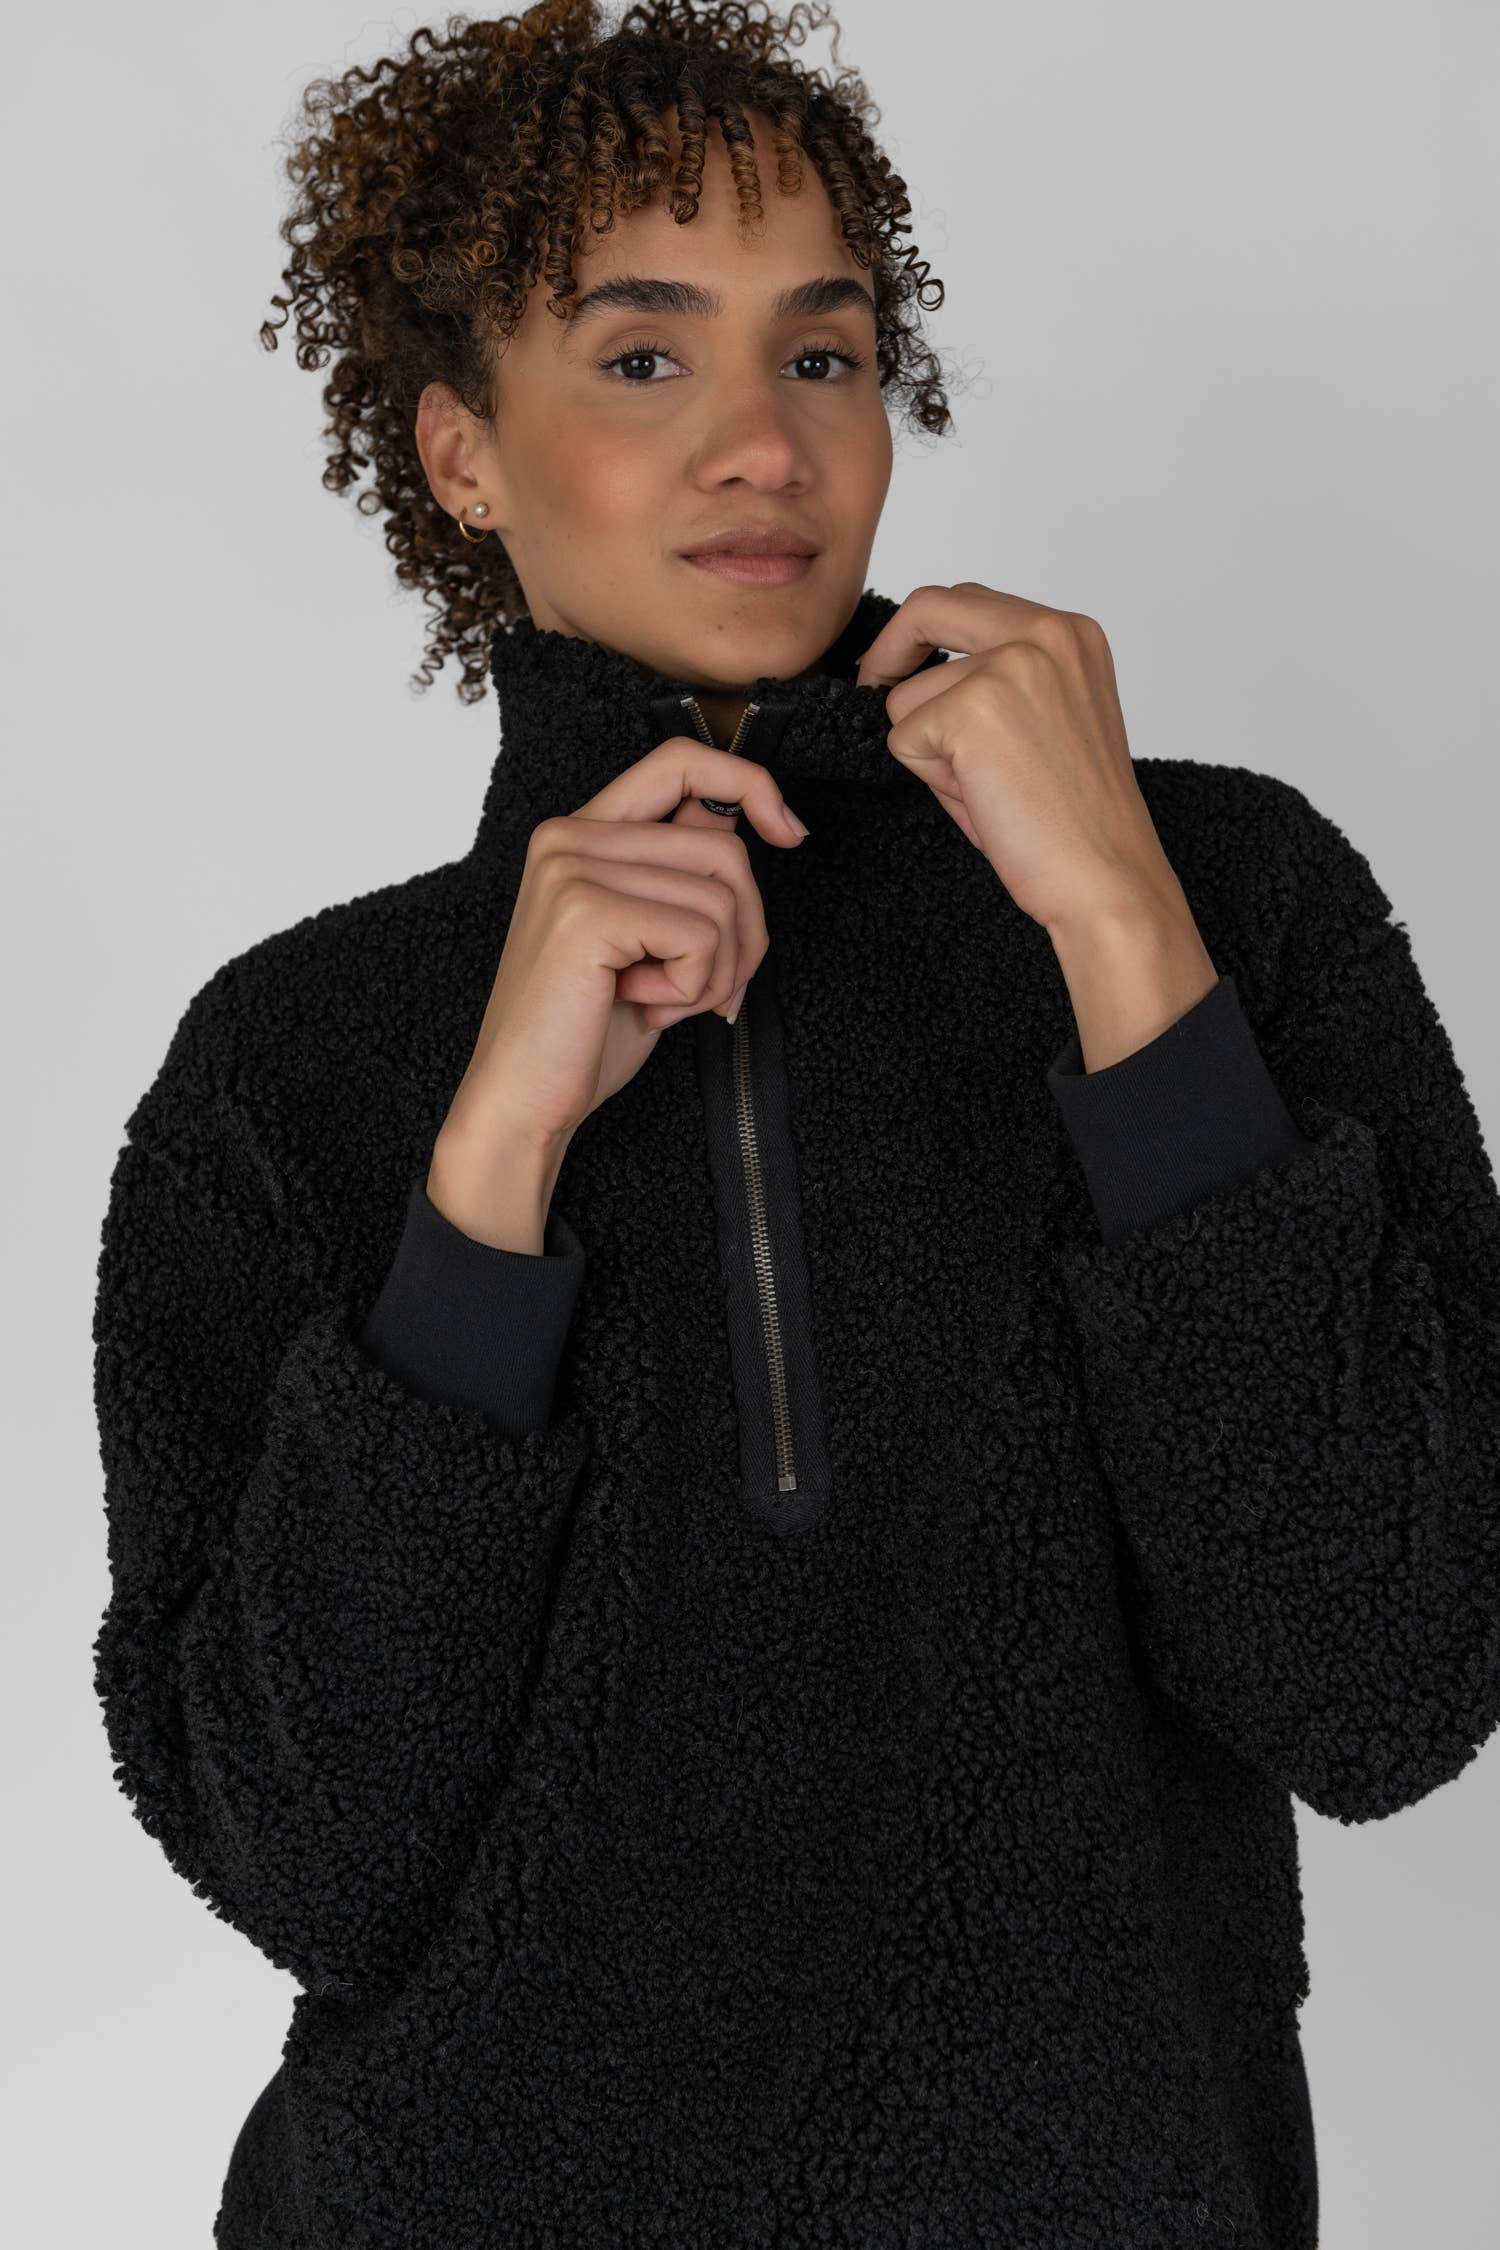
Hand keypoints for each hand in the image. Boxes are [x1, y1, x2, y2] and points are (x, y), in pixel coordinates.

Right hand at [435, 738, 809, 1182]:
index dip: (748, 783)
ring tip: (664, 1001)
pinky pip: (701, 934)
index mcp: (579, 834)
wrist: (522, 1102)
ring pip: (723, 895)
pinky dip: (694, 986)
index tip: (789, 833)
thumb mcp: (647, 939)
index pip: (680, 762)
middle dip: (745, 932)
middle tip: (709, 990)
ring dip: (718, 969)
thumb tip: (747, 819)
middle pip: (724, 849)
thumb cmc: (584, 1032)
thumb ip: (679, 876)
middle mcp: (568, 836)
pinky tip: (645, 1005)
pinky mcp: (587, 913)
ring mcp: (572, 869)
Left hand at [855, 581, 1187, 936]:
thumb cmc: (1077, 819)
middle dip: (888, 652)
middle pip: (926, 607)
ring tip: (987, 790)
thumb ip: (999, 681)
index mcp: (1071, 634)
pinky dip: (930, 780)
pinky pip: (902, 741)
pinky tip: (983, 802)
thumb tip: (914, 674)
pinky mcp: (970, 711)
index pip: (969, 600)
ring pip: (905, 697)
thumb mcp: (1049, 720)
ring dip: (929, 751)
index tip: (901, 668)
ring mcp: (1008, 667)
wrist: (1108, 878)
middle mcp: (1045, 633)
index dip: (923, 635)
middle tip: (870, 689)